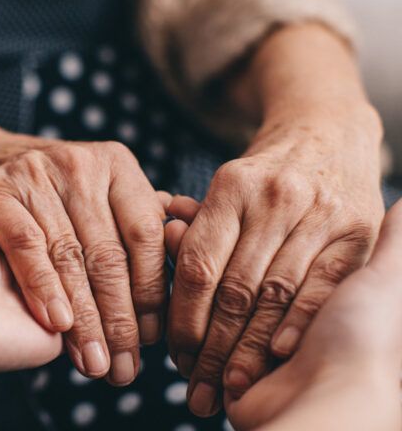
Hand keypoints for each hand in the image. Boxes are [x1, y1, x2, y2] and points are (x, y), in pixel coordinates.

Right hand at [0, 135, 166, 384]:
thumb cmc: (62, 195)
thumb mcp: (105, 198)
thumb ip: (140, 229)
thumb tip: (181, 277)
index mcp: (117, 165)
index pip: (145, 236)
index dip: (152, 293)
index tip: (151, 341)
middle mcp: (80, 165)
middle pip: (107, 254)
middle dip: (118, 320)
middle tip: (123, 368)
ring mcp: (36, 175)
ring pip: (68, 258)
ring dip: (83, 319)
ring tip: (94, 363)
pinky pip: (26, 247)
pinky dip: (43, 288)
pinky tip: (58, 325)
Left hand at [169, 111, 384, 415]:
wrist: (328, 136)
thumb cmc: (263, 175)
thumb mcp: (224, 188)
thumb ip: (195, 223)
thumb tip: (164, 238)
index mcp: (232, 185)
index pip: (199, 264)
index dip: (184, 317)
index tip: (176, 354)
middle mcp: (275, 197)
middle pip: (236, 287)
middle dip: (214, 345)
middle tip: (199, 381)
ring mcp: (319, 213)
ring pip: (276, 294)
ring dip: (251, 347)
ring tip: (231, 381)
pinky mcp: (355, 231)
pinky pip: (322, 288)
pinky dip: (296, 325)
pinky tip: (278, 355)